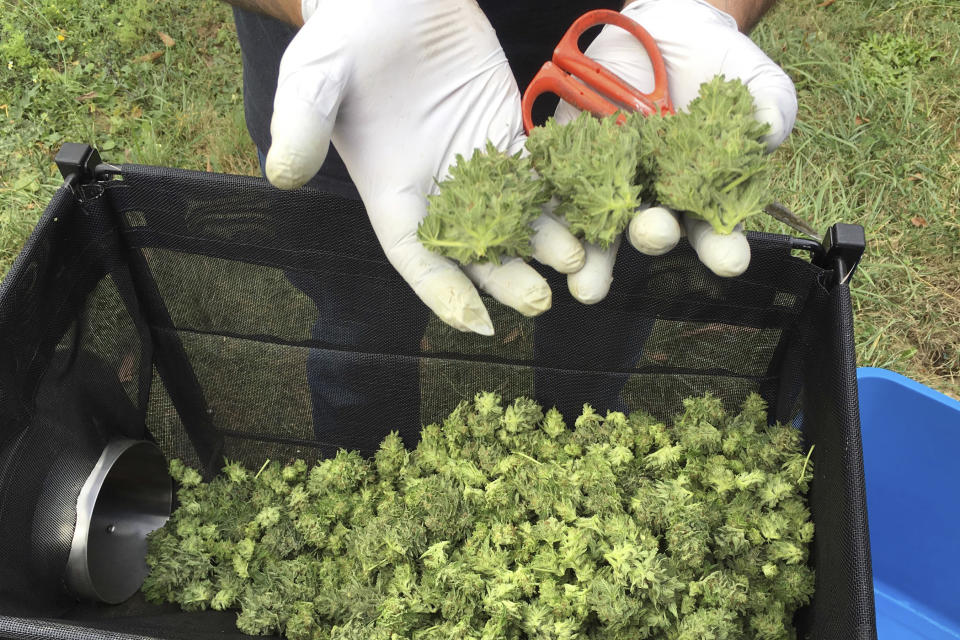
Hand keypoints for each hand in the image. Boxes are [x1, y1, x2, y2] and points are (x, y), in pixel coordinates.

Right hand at [265, 0, 584, 334]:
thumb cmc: (343, 37)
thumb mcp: (312, 76)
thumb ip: (301, 124)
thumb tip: (282, 174)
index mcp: (390, 191)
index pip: (416, 255)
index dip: (442, 291)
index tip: (474, 321)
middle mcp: (436, 189)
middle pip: (475, 249)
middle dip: (506, 278)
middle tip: (541, 301)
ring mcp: (476, 163)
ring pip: (515, 217)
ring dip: (546, 243)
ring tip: (578, 264)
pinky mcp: (507, 133)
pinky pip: (539, 172)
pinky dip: (562, 195)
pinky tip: (592, 212)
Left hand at [555, 0, 797, 300]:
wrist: (671, 33)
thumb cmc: (721, 67)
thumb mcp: (755, 81)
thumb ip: (769, 107)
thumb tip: (769, 127)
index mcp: (702, 194)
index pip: (713, 231)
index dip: (721, 247)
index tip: (730, 260)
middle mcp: (656, 197)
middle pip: (652, 230)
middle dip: (653, 236)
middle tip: (654, 234)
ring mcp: (613, 180)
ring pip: (600, 224)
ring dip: (594, 255)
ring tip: (587, 282)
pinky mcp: (573, 158)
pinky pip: (559, 186)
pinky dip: (553, 208)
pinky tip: (550, 233)